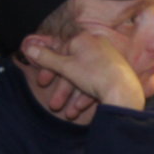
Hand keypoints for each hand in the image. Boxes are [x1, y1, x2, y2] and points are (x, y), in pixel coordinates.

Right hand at [23, 31, 143, 111]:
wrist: (124, 91)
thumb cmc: (94, 75)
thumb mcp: (65, 67)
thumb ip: (46, 58)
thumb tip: (29, 47)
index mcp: (84, 39)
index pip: (61, 51)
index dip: (49, 69)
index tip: (42, 83)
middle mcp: (97, 46)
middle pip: (73, 68)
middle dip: (62, 90)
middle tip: (54, 105)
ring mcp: (108, 59)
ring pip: (84, 78)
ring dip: (74, 97)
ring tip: (69, 114)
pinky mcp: (116, 72)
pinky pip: (97, 82)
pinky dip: (88, 95)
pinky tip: (81, 110)